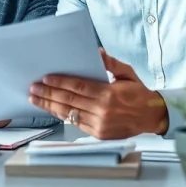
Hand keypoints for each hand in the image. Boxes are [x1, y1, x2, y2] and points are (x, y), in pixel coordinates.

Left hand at [28, 48, 168, 139]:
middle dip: (48, 94)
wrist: (152, 116)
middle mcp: (102, 111)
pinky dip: (62, 115)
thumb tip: (96, 52)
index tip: (45, 78)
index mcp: (108, 94)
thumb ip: (110, 63)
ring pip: (69, 114)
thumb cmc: (139, 93)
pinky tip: (52, 109)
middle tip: (33, 88)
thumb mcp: (127, 73)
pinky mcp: (98, 134)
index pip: (78, 87)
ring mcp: (99, 125)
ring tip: (35, 99)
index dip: (59, 83)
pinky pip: (76, 123)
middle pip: (69, 101)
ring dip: (50, 106)